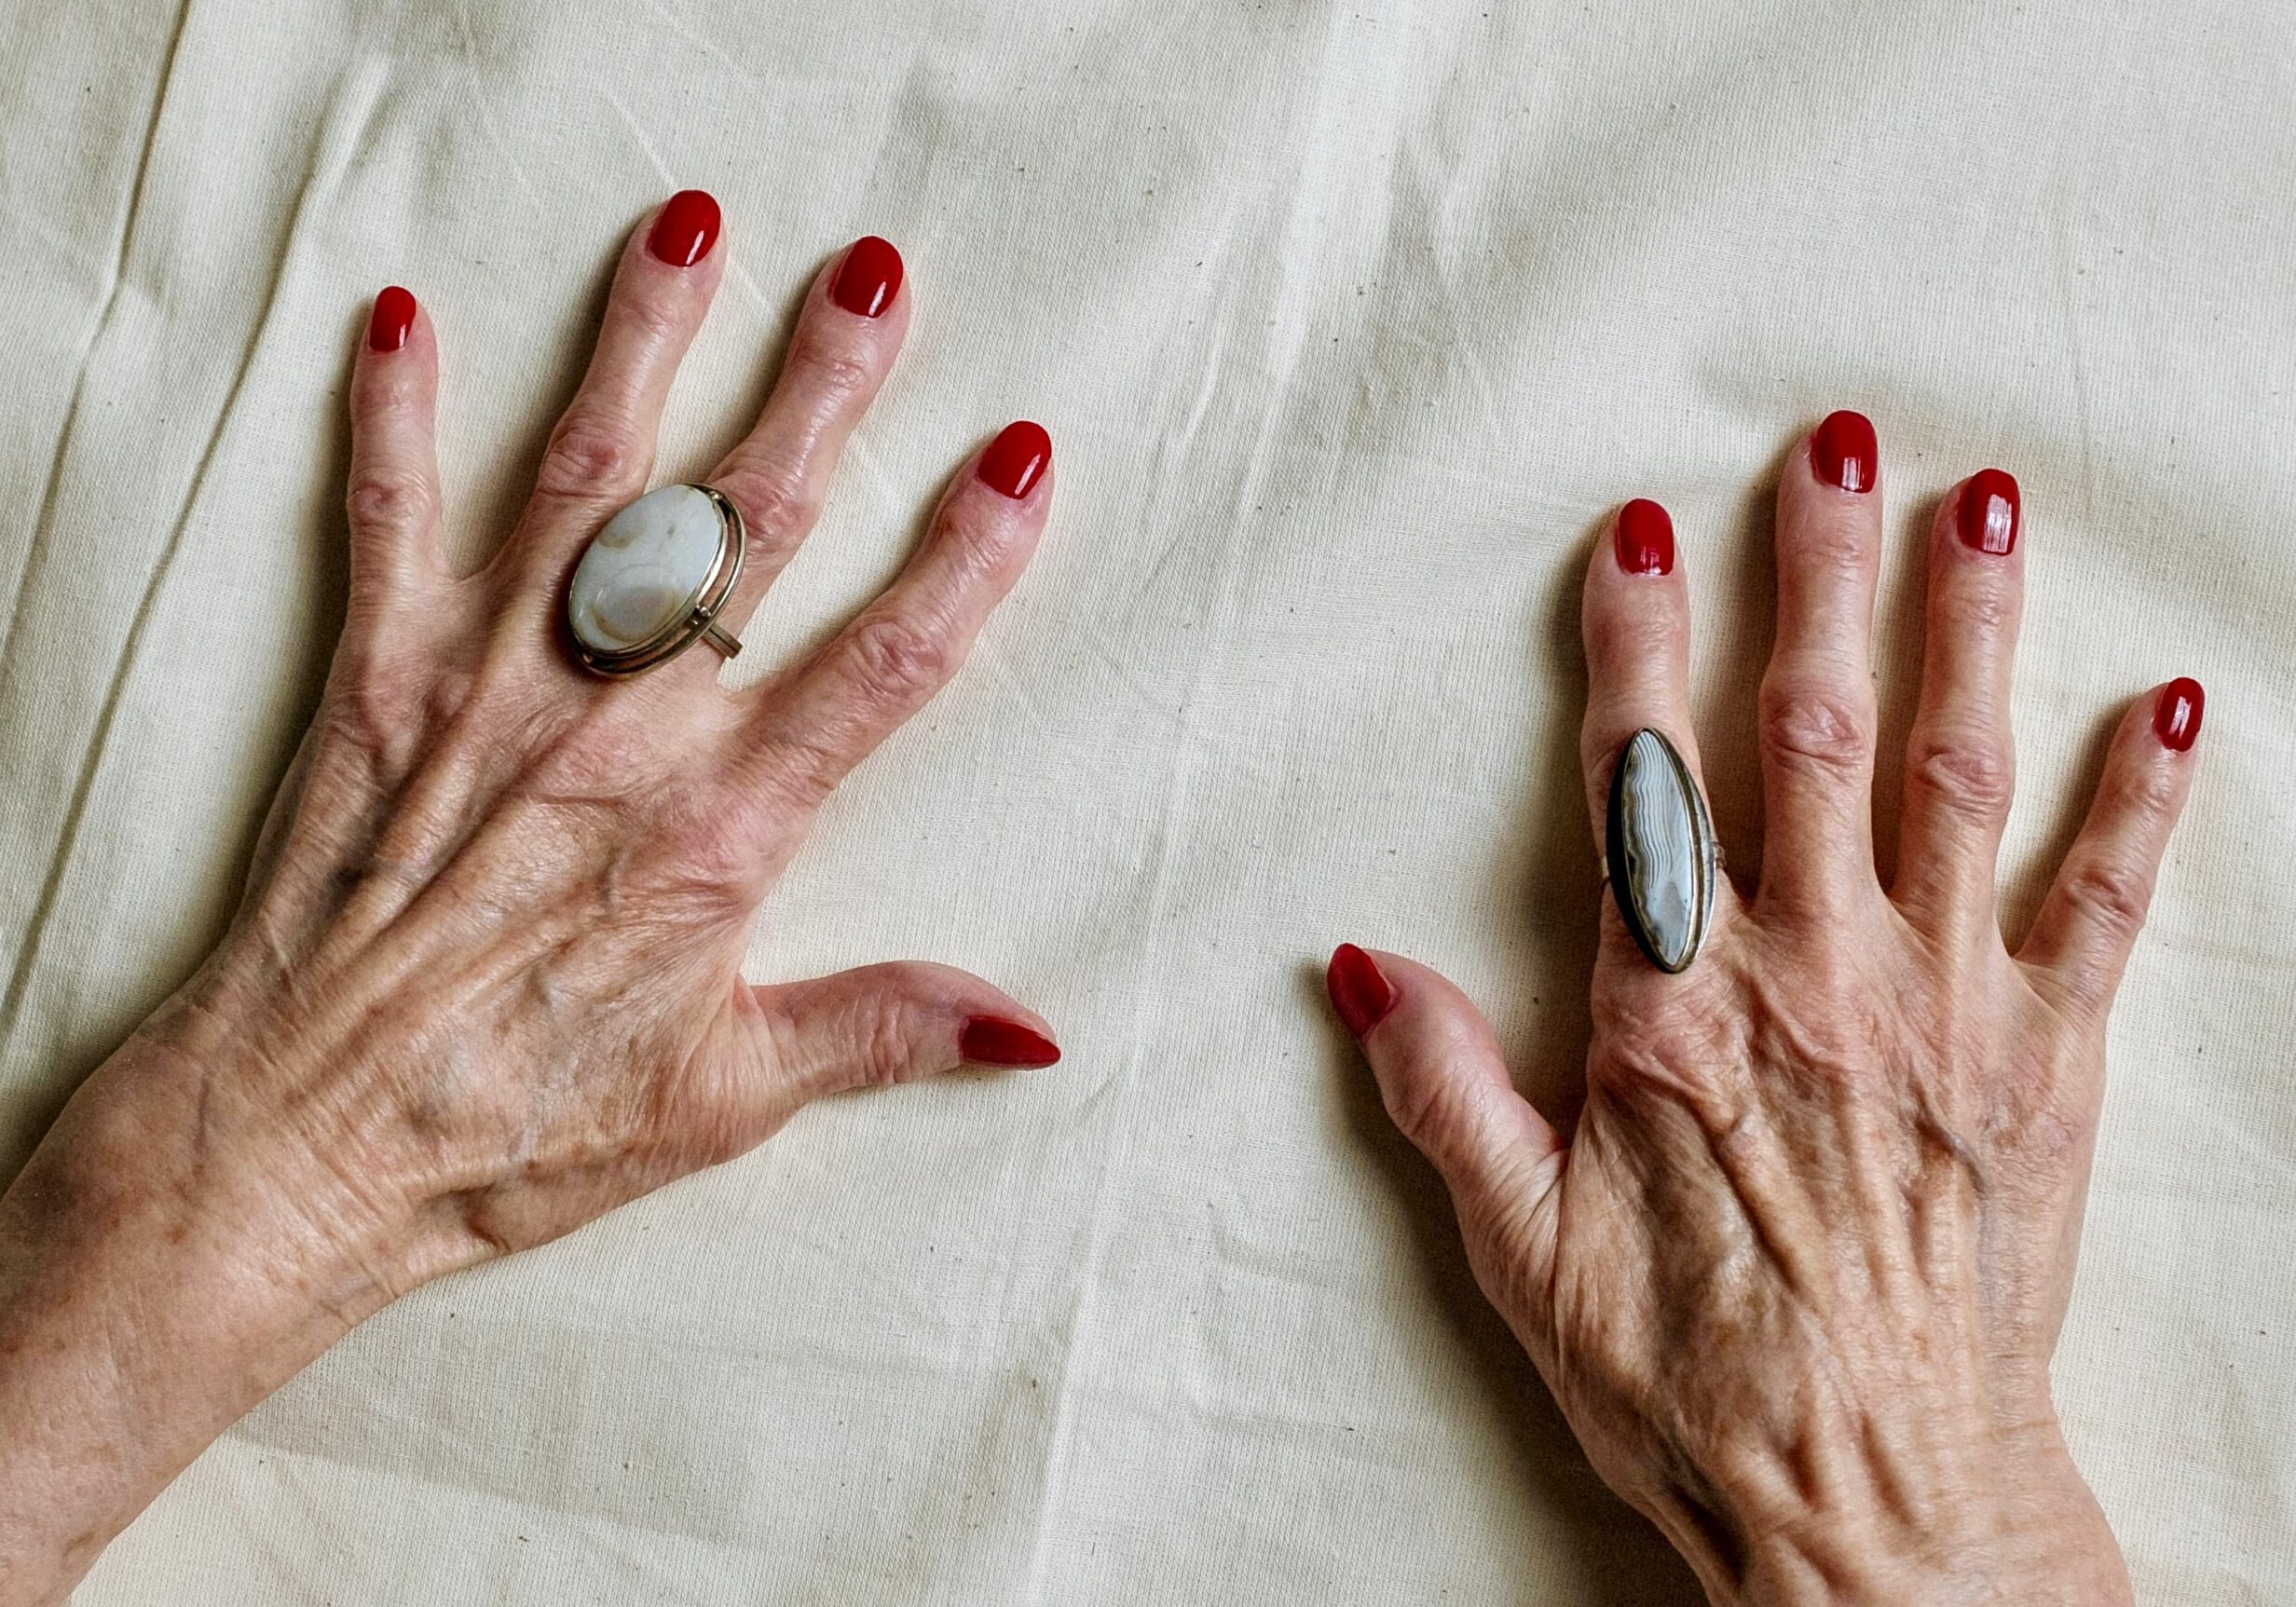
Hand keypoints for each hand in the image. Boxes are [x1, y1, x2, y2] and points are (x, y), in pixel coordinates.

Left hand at [0, 193, 1060, 1602]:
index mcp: (720, 830)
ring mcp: (490, 691)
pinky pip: (385, 526)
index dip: (963, 559)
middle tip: (878, 279)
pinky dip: (392, 422)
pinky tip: (407, 323)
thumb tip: (1030, 1029)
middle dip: (819, 391)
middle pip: (745, 530)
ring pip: (585, 486)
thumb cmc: (507, 1127)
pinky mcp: (376, 686)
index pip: (878, 666)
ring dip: (643, 349)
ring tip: (690, 230)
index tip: (1018, 462)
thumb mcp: (721, 1099)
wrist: (292, 1142)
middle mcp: (615, 731)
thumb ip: (879, 1032)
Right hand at [1331, 417, 2198, 1605]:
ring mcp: (1945, 1015)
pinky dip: (2143, 802)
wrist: (1874, 1503)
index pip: (1646, 786)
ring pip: (1957, 781)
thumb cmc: (1690, 1379)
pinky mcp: (2048, 1067)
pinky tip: (2173, 702)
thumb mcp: (1518, 1252)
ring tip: (1982, 506)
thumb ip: (1442, 1093)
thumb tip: (1357, 966)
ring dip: (1967, 632)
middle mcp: (1815, 983)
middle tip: (1833, 443)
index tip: (1638, 528)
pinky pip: (2105, 908)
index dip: (1638, 645)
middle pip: (1812, 738)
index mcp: (1673, 1017)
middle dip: (1818, 575)